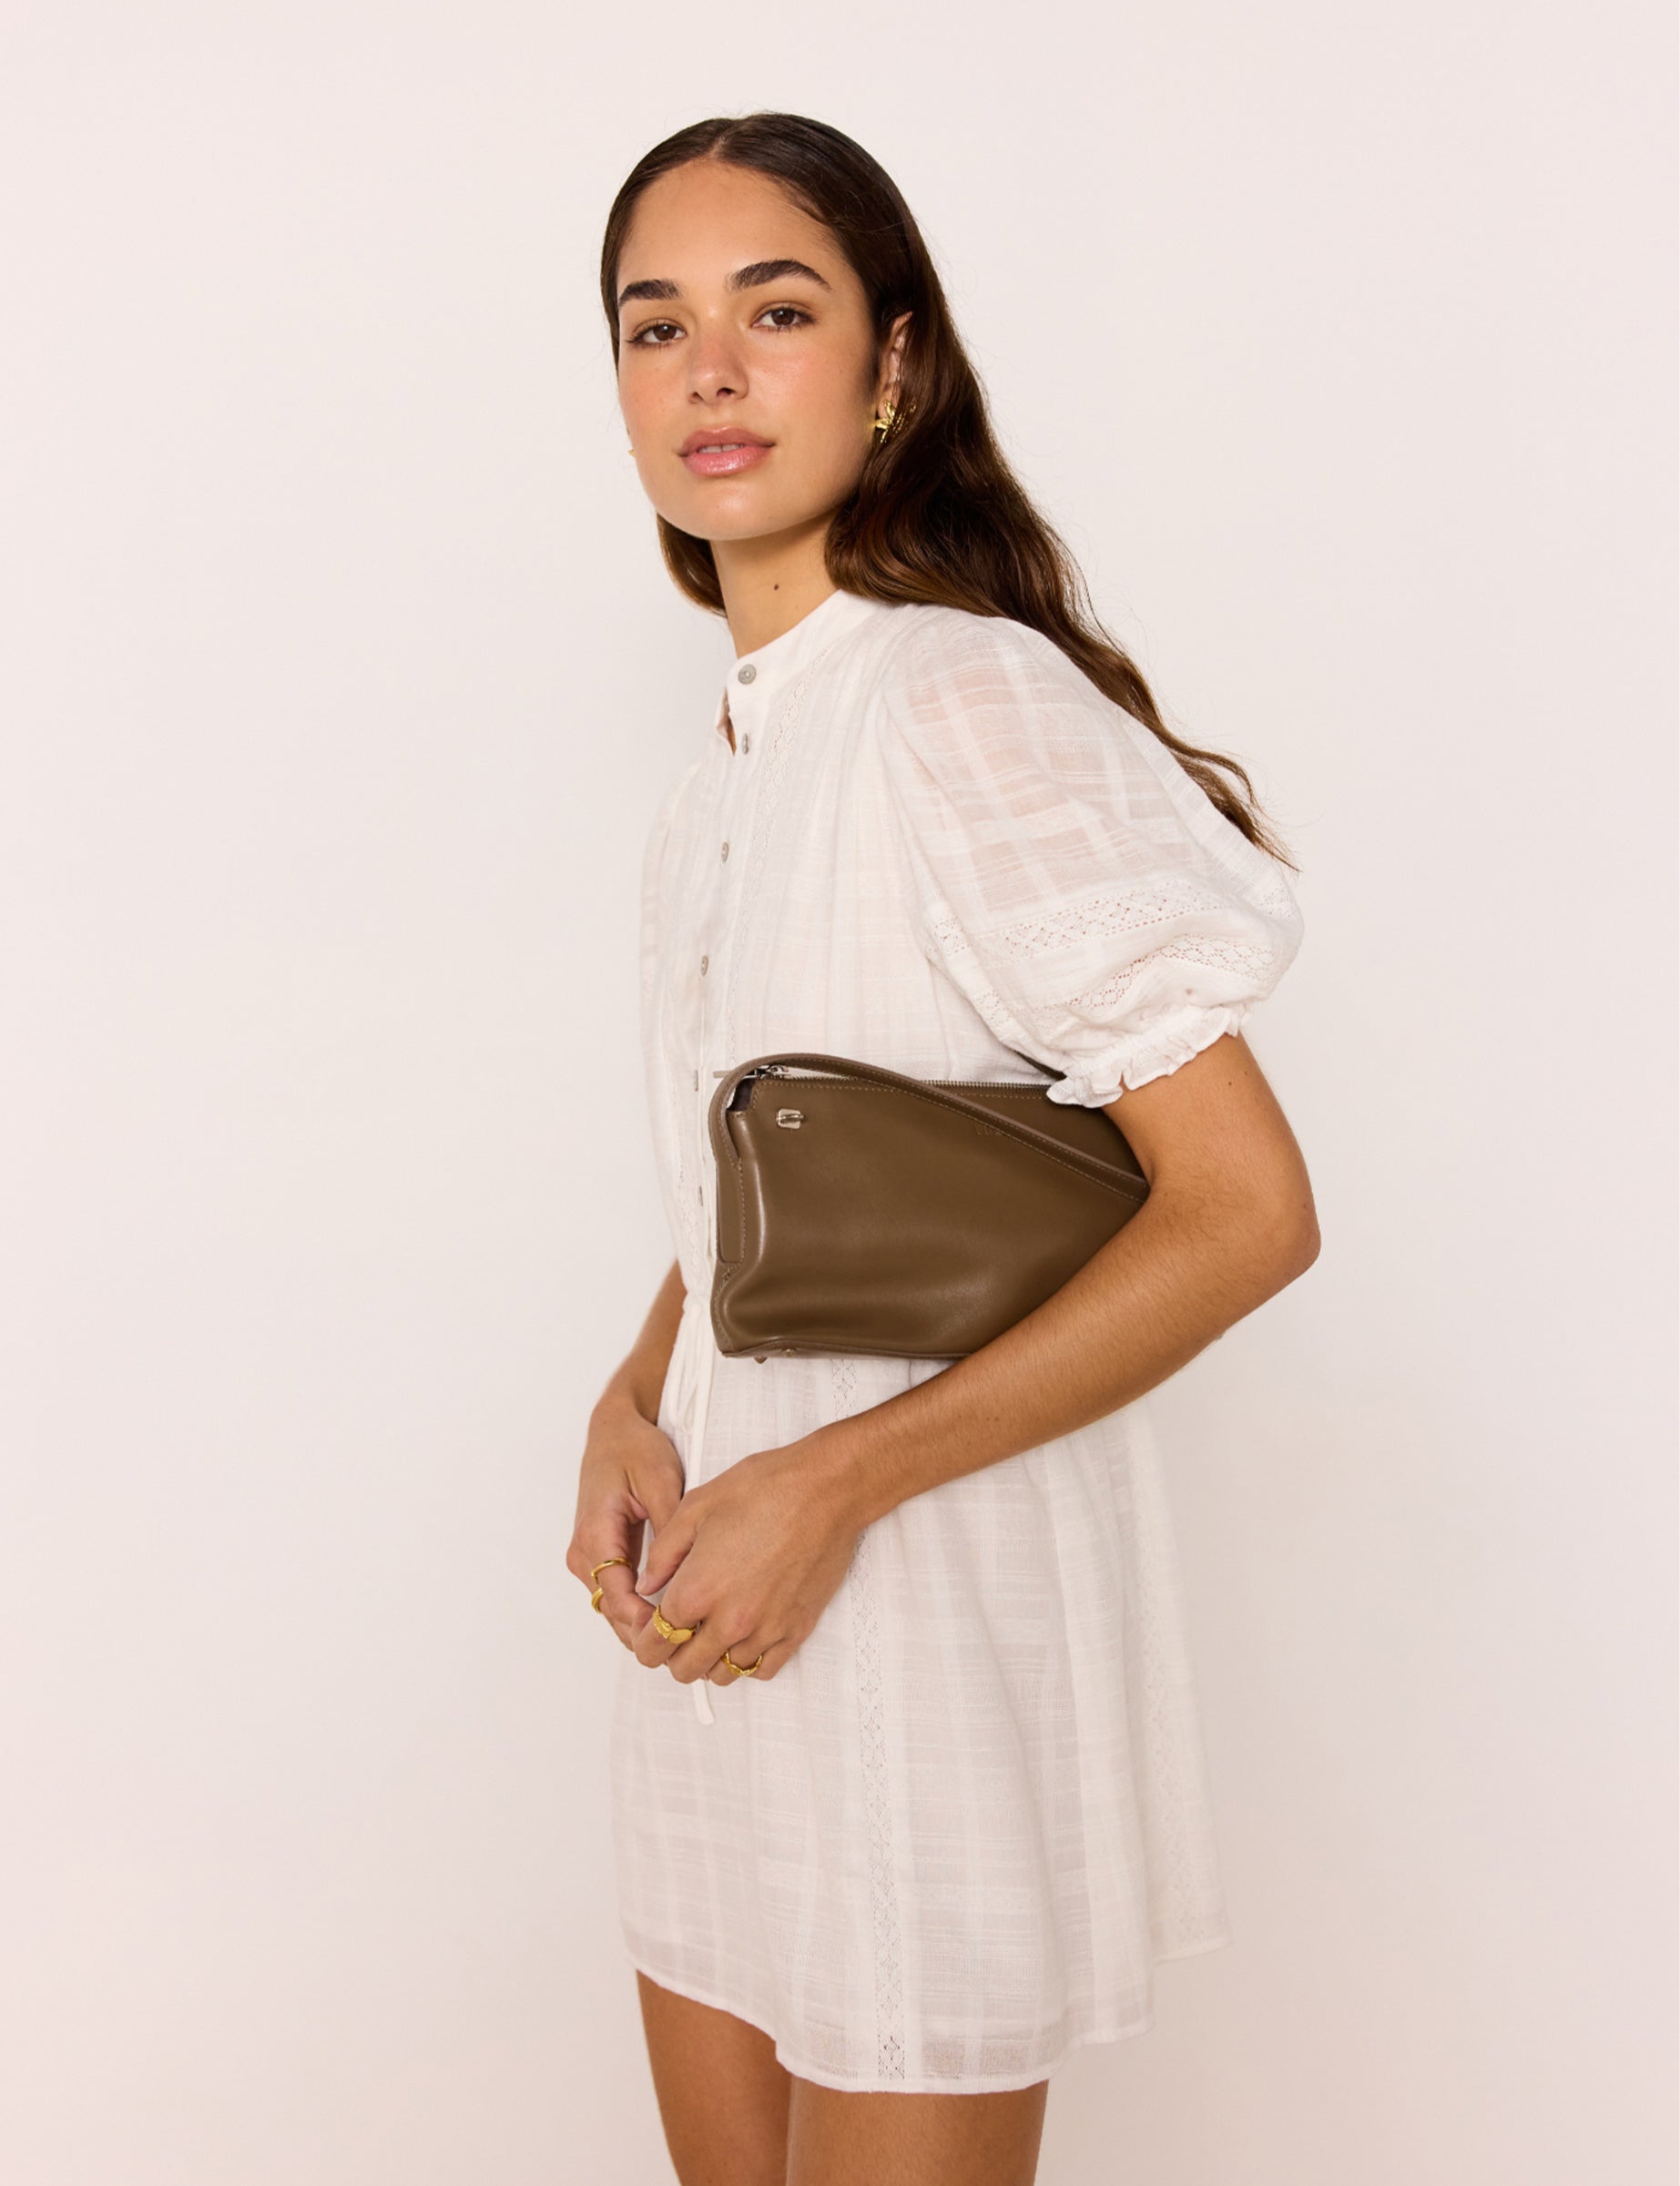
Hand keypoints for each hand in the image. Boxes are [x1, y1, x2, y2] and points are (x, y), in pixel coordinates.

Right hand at [566, 1396, 686, 1651]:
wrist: (614, 1429)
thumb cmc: (636, 1449)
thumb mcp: (661, 1480)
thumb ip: (669, 1527)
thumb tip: (682, 1573)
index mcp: (595, 1533)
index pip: (616, 1594)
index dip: (646, 1621)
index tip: (679, 1633)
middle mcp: (583, 1551)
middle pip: (612, 1610)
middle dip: (647, 1633)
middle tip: (689, 1648)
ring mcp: (587, 1555)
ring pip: (612, 1608)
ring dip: (642, 1626)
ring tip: (684, 1641)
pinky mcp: (597, 1555)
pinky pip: (615, 1593)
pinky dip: (638, 1610)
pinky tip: (670, 1619)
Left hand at [631, 1438, 862, 1688]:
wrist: (826, 1490)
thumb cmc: (765, 1489)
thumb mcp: (695, 1507)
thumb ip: (663, 1553)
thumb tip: (647, 1585)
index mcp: (697, 1590)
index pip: (654, 1643)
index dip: (642, 1639)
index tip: (646, 1626)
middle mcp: (730, 1621)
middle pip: (685, 1668)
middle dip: (671, 1653)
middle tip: (674, 1630)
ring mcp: (766, 1630)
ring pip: (723, 1674)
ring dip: (708, 1659)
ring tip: (708, 1631)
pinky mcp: (796, 1629)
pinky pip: (763, 1670)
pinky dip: (746, 1662)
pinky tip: (742, 1638)